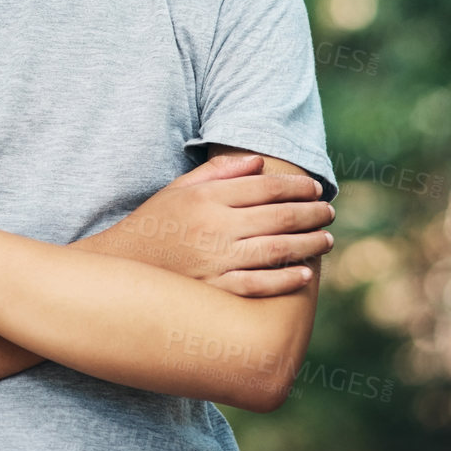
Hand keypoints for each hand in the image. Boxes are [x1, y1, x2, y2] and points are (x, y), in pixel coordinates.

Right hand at [70, 153, 333, 296]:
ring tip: (327, 240)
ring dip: (309, 244)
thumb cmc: (154, 224)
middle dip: (312, 213)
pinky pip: (259, 283)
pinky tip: (304, 273)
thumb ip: (217, 173)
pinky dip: (285, 278)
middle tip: (329, 212)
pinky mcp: (214, 288)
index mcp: (206, 197)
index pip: (265, 187)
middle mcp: (214, 226)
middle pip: (279, 216)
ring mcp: (215, 259)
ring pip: (277, 249)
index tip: (315, 188)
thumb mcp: (178, 189)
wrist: (121, 267)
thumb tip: (257, 162)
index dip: (297, 186)